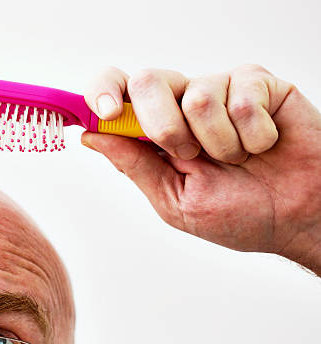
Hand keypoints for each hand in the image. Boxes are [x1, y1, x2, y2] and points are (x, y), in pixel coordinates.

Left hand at [82, 65, 320, 273]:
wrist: (297, 218)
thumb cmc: (238, 213)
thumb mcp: (174, 199)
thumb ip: (134, 164)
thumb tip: (91, 137)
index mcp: (154, 130)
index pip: (117, 91)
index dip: (102, 92)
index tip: (105, 113)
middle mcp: (181, 104)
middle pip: (148, 80)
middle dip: (165, 127)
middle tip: (190, 156)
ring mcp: (219, 89)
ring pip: (198, 95)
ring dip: (220, 143)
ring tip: (238, 159)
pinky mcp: (257, 83)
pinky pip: (243, 97)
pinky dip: (254, 135)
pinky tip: (263, 145)